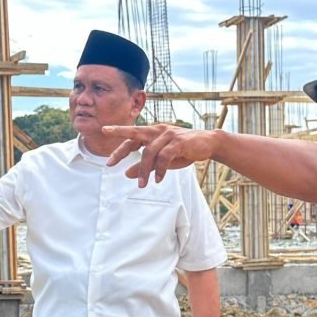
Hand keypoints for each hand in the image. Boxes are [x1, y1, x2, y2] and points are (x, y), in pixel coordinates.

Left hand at [102, 125, 216, 187]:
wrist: (209, 143)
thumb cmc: (184, 150)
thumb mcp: (162, 159)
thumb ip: (145, 165)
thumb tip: (126, 173)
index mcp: (153, 132)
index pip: (131, 137)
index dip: (119, 149)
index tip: (108, 162)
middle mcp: (158, 130)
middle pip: (134, 135)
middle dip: (121, 149)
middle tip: (109, 163)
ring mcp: (168, 135)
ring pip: (149, 152)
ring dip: (144, 170)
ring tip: (142, 185)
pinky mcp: (179, 142)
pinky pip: (165, 157)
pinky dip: (160, 170)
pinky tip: (158, 180)